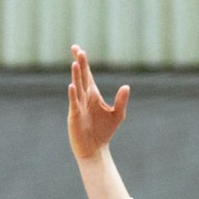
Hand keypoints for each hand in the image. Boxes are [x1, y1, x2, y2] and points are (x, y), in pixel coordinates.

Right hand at [67, 46, 128, 160]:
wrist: (95, 149)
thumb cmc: (104, 131)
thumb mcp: (117, 115)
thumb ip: (121, 101)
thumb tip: (126, 86)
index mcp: (93, 94)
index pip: (88, 75)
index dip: (84, 62)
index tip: (79, 49)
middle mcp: (84, 97)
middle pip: (81, 77)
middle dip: (80, 64)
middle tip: (77, 49)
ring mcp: (78, 105)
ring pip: (77, 87)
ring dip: (76, 75)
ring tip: (75, 63)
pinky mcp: (75, 116)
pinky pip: (74, 103)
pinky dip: (73, 94)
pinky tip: (72, 86)